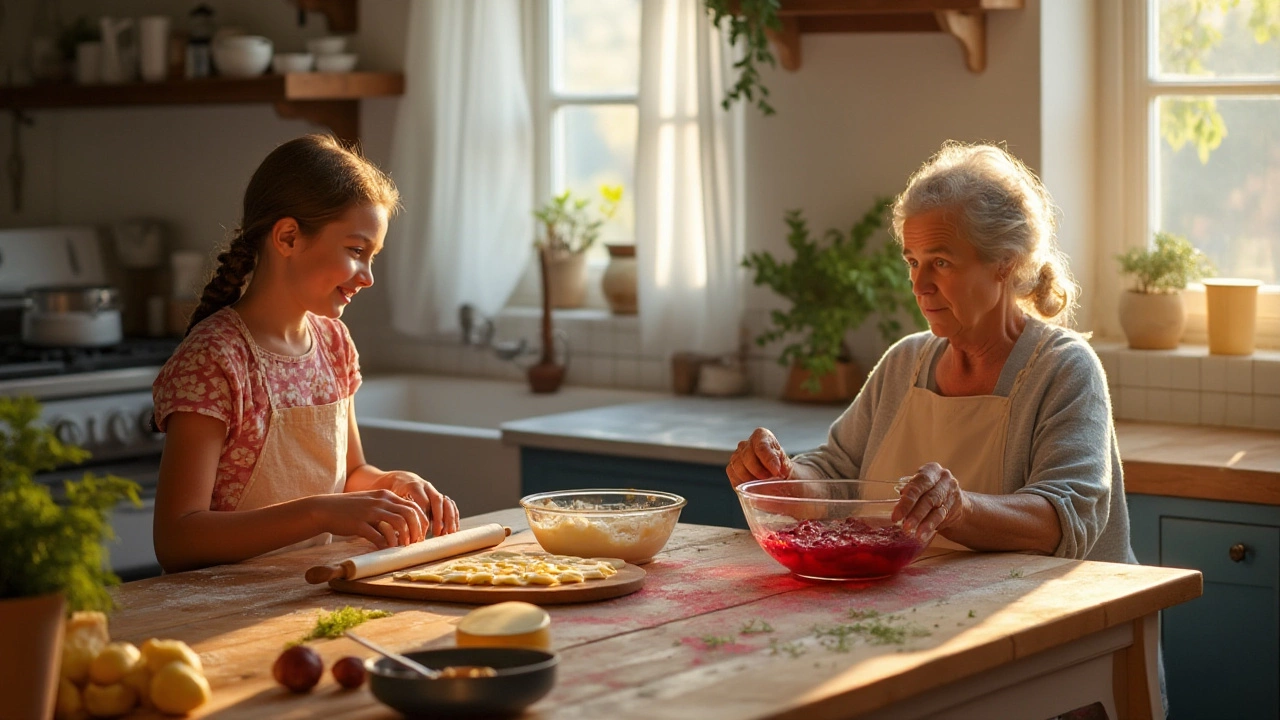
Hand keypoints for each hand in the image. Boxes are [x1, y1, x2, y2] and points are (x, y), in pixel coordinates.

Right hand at [311, 489, 429, 549]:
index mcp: (386, 496)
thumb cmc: (350, 508)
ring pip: (398, 523)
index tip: (421, 534)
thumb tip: (403, 527)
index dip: (421, 521)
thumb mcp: (371, 503)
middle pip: (409, 514)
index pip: (413, 506)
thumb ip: (387, 511)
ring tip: (403, 546)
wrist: (325, 508)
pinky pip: (378, 535)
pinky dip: (385, 543)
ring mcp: (370, 512)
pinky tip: (386, 549)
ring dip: (404, 537)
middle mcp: (381, 501)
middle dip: (417, 530)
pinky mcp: (359, 524)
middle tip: (415, 542)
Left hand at [380, 471, 459, 537]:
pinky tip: (453, 528)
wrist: (397, 480)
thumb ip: (395, 511)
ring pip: (446, 502)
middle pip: (437, 500)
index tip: (423, 532)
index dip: (424, 518)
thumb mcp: (390, 500)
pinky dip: (453, 516)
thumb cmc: (391, 495)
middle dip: (440, 518)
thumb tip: (397, 532)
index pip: (423, 502)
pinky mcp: (438, 496)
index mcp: (413, 486)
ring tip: (449, 532)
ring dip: (449, 518)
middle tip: (438, 533)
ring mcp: (434, 491)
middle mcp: (426, 487)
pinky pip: (450, 504)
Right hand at [727, 428, 792, 486]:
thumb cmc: (781, 468)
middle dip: (758, 471)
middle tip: (769, 479)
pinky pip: (733, 476)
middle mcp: (747, 444)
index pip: (762, 446)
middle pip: (747, 456)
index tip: (776, 471)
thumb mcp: (787, 466)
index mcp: (762, 436)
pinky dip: (742, 483)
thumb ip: (783, 467)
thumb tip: (777, 475)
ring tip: (762, 484)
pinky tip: (753, 486)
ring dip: (750, 478)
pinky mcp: (732, 469)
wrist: (777, 476)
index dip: (768, 459)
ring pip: (738, 466)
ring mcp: (737, 456)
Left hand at [892, 462, 965, 541]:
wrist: (955, 501)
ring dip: (922, 522)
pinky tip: (922, 535)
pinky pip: (941, 518)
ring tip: (912, 532)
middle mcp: (943, 479)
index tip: (896, 515)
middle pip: (927, 497)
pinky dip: (930, 527)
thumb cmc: (929, 491)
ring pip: (934, 508)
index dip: (907, 500)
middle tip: (904, 526)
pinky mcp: (954, 507)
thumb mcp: (920, 486)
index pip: (918, 484)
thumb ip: (908, 492)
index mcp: (931, 470)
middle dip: (913, 512)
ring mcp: (951, 493)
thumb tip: (897, 506)